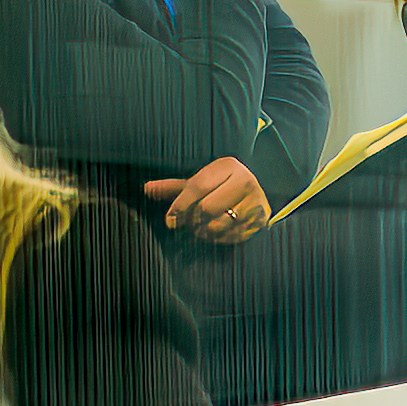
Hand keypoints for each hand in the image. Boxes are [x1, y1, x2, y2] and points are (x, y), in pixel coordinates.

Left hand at [143, 154, 271, 243]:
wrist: (258, 195)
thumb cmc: (220, 188)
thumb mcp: (199, 184)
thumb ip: (173, 188)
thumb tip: (146, 188)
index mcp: (228, 166)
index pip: (197, 187)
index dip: (180, 205)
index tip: (170, 219)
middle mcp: (245, 180)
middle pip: (206, 208)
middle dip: (193, 219)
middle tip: (190, 222)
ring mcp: (255, 201)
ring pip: (218, 225)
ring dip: (204, 231)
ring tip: (202, 227)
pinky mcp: (260, 220)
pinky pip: (230, 237)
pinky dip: (219, 239)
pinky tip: (217, 232)